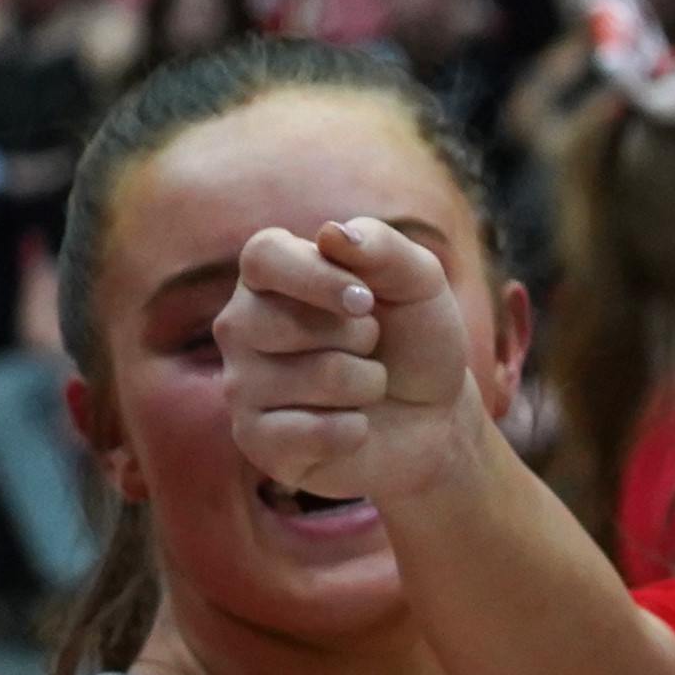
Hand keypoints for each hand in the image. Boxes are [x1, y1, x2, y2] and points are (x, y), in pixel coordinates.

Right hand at [221, 216, 493, 509]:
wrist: (434, 417)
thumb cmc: (415, 340)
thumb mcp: (418, 283)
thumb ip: (383, 248)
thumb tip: (333, 234)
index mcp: (269, 275)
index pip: (263, 257)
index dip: (317, 277)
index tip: (366, 300)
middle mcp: (240, 326)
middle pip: (283, 322)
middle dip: (358, 337)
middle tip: (370, 346)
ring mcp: (241, 385)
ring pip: (313, 377)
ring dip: (366, 383)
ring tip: (366, 386)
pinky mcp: (256, 440)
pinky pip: (309, 432)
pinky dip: (354, 430)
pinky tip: (355, 426)